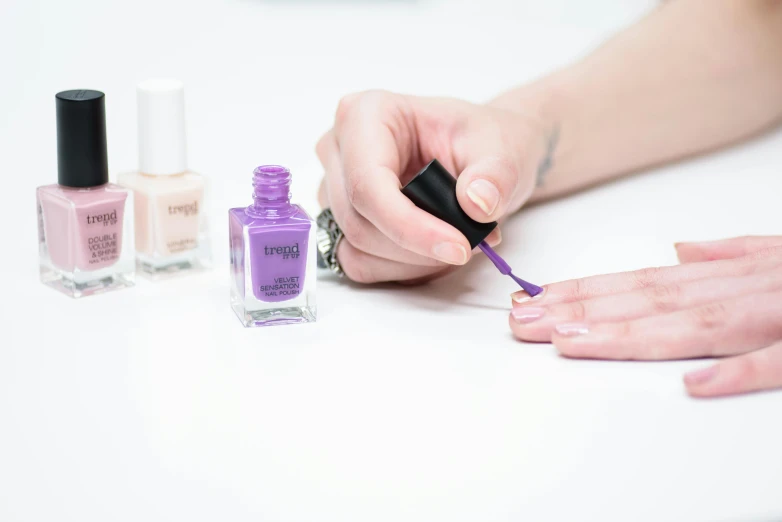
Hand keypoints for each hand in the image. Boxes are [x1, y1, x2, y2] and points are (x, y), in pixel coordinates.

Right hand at [316, 90, 547, 282]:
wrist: (481, 154)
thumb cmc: (481, 141)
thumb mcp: (501, 148)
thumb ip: (495, 175)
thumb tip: (478, 203)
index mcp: (366, 114)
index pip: (367, 184)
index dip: (410, 226)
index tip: (459, 247)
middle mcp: (339, 148)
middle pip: (359, 222)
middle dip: (417, 247)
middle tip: (471, 245)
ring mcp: (335, 187)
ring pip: (357, 248)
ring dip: (412, 261)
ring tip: (456, 244)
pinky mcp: (340, 219)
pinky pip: (358, 263)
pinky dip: (401, 269)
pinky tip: (432, 252)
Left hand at [509, 236, 781, 397]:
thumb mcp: (779, 254)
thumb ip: (731, 253)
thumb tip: (680, 250)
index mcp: (731, 274)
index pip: (643, 282)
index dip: (584, 291)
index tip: (534, 300)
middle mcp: (742, 290)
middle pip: (650, 301)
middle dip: (580, 311)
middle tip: (522, 321)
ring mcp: (776, 316)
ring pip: (694, 324)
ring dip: (628, 333)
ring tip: (568, 341)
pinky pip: (774, 361)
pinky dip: (736, 372)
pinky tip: (692, 387)